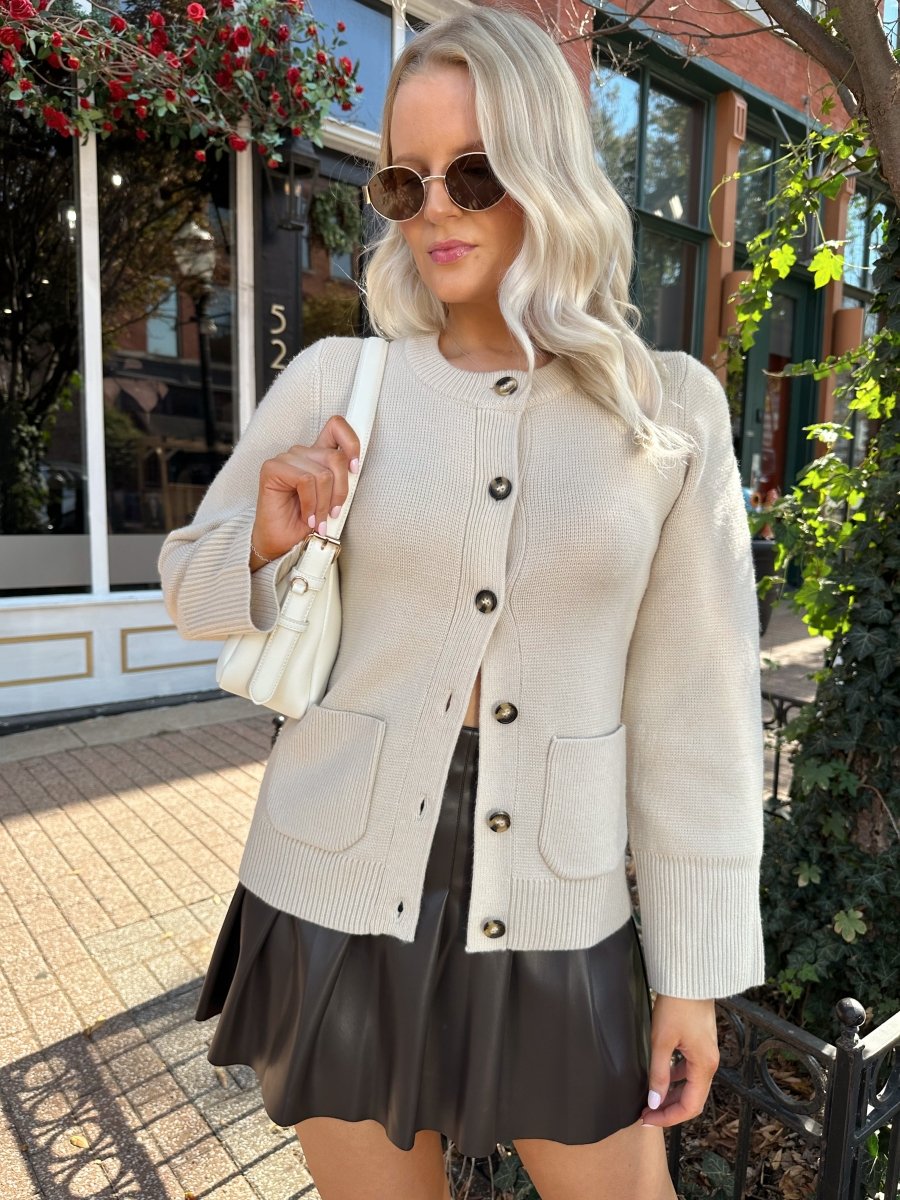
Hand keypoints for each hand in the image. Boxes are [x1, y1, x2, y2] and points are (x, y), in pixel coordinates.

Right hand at [251, 414, 360, 563]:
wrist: (283, 545)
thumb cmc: (307, 524)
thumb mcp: (333, 500)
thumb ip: (342, 480)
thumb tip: (356, 469)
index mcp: (317, 456)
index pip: (337, 427)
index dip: (352, 442)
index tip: (355, 468)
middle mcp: (302, 454)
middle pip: (336, 457)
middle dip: (340, 491)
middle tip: (334, 512)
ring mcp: (286, 459)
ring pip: (322, 473)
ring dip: (323, 503)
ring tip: (318, 519)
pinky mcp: (272, 468)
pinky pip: (305, 480)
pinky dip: (310, 503)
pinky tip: (306, 515)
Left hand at [640, 994, 718, 1127]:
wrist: (690, 977)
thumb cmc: (677, 1005)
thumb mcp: (662, 1041)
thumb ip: (658, 1072)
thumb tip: (654, 1101)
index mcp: (704, 1066)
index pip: (690, 1106)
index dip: (668, 1117)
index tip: (647, 1119)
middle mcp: (709, 1063)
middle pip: (692, 1099)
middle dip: (668, 1109)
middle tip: (645, 1113)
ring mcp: (706, 1053)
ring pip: (690, 1085)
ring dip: (671, 1094)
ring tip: (649, 1098)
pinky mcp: (700, 1043)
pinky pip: (689, 1070)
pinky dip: (675, 1078)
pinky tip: (660, 1075)